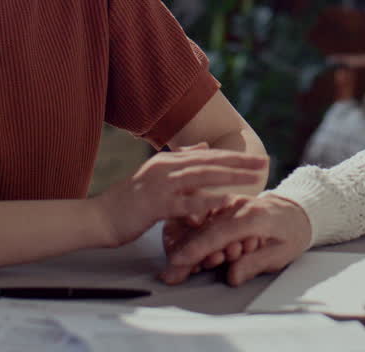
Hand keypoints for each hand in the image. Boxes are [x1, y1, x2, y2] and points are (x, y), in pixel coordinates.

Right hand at [98, 148, 267, 247]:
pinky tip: (224, 201)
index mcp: (168, 160)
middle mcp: (166, 167)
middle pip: (210, 162)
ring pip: (202, 177)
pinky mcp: (155, 204)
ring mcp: (160, 184)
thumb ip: (180, 161)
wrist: (100, 217)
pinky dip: (206, 201)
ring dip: (229, 177)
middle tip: (264, 163)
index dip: (234, 157)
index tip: (257, 158)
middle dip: (239, 162)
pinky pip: (185, 202)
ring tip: (252, 178)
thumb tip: (204, 148)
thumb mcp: (155, 176)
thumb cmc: (129, 202)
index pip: (208, 156)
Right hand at [161, 193, 310, 285]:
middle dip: (185, 254)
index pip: (218, 234)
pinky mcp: (224, 206)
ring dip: (191, 249)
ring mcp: (229, 204)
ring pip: (200, 227)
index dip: (196, 249)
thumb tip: (232, 276)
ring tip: (189, 269)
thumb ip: (254, 264)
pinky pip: (204, 223)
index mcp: (253, 216)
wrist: (297, 212)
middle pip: (203, 231)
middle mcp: (237, 206)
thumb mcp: (281, 254)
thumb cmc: (291, 233)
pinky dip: (196, 240)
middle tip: (172, 274)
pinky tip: (193, 257)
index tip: (178, 262)